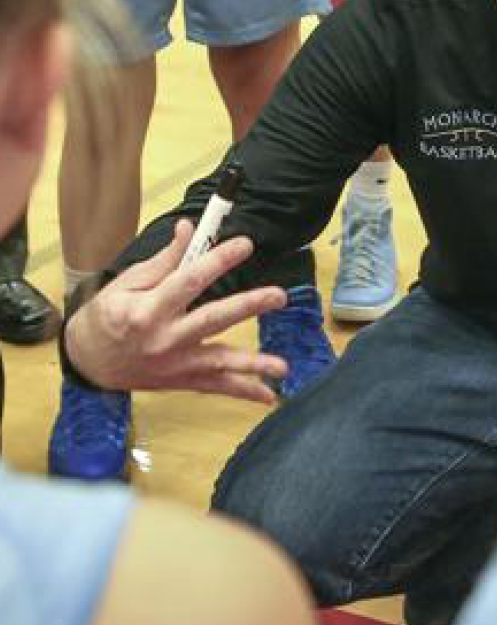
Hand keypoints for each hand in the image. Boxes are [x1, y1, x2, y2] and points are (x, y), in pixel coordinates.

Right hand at [65, 221, 288, 402]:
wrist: (87, 361)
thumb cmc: (108, 315)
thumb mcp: (128, 283)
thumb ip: (166, 260)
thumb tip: (190, 228)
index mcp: (148, 309)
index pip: (190, 280)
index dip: (219, 260)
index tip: (246, 244)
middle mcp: (164, 338)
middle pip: (212, 319)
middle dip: (248, 307)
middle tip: (278, 295)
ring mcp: (174, 364)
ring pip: (219, 362)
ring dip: (253, 365)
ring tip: (282, 367)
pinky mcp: (180, 381)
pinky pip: (215, 387)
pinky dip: (243, 392)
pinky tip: (269, 396)